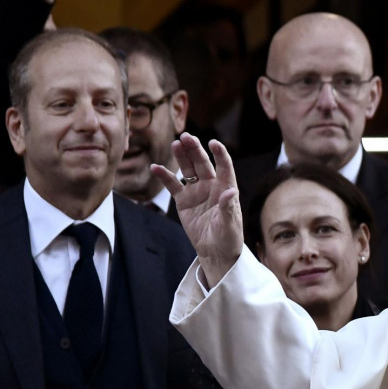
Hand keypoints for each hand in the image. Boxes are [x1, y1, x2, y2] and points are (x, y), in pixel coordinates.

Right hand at [151, 133, 242, 286]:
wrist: (215, 251)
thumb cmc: (228, 238)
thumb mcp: (230, 225)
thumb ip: (228, 208)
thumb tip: (230, 191)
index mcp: (226, 189)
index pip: (224, 167)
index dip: (220, 154)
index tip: (214, 143)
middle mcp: (211, 186)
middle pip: (203, 163)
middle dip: (195, 150)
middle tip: (186, 137)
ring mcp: (196, 191)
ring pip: (188, 170)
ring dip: (182, 156)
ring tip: (175, 144)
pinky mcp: (183, 200)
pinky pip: (173, 185)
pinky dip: (164, 176)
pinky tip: (155, 167)